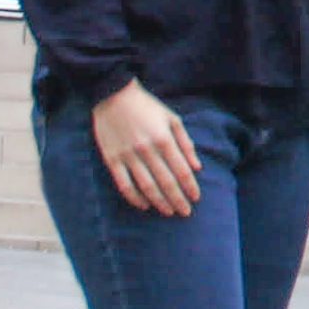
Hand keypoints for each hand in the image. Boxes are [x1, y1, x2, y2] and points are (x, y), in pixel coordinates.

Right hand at [92, 80, 199, 217]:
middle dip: (178, 200)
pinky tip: (144, 205)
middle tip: (185, 212)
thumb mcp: (172, 119)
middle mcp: (146, 150)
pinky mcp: (112, 159)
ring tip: (169, 212)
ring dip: (159, 202)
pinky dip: (134, 198)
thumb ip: (186, 143)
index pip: (181, 170)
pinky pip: (124, 184)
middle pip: (166, 182)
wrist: (114, 96)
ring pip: (146, 187)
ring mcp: (128, 156)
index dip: (190, 187)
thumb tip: (197, 167)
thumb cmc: (147, 107)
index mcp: (164, 139)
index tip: (196, 198)